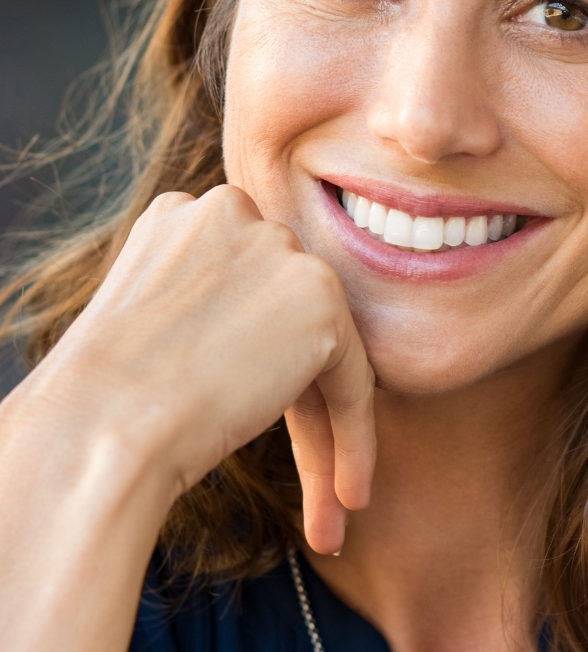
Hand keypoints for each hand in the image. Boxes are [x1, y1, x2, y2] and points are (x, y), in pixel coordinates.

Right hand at [27, 184, 374, 551]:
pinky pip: (354, 381)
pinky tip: (348, 496)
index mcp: (187, 216)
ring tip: (331, 504)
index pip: (247, 295)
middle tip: (305, 472)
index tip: (248, 417)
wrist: (99, 425)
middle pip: (287, 322)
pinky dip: (355, 440)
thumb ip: (211, 306)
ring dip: (327, 433)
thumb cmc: (104, 397)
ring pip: (324, 353)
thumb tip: (256, 337)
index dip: (255, 363)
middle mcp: (237, 214)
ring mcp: (282, 251)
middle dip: (296, 400)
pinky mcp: (320, 299)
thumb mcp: (151, 322)